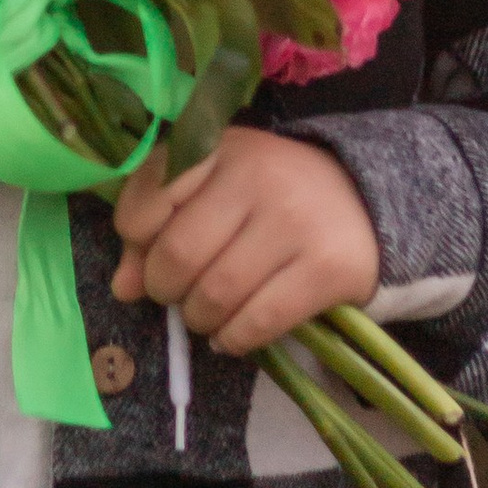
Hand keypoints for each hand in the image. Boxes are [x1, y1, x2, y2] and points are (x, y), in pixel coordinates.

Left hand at [109, 127, 380, 354]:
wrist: (363, 201)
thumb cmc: (268, 196)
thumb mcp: (212, 189)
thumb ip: (157, 229)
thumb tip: (124, 287)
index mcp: (220, 148)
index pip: (149, 197)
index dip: (136, 237)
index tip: (149, 251)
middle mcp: (257, 176)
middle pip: (179, 255)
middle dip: (164, 289)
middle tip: (177, 294)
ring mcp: (295, 222)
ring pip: (216, 294)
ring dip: (198, 319)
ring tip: (206, 314)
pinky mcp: (327, 268)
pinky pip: (259, 322)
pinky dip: (234, 339)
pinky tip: (231, 335)